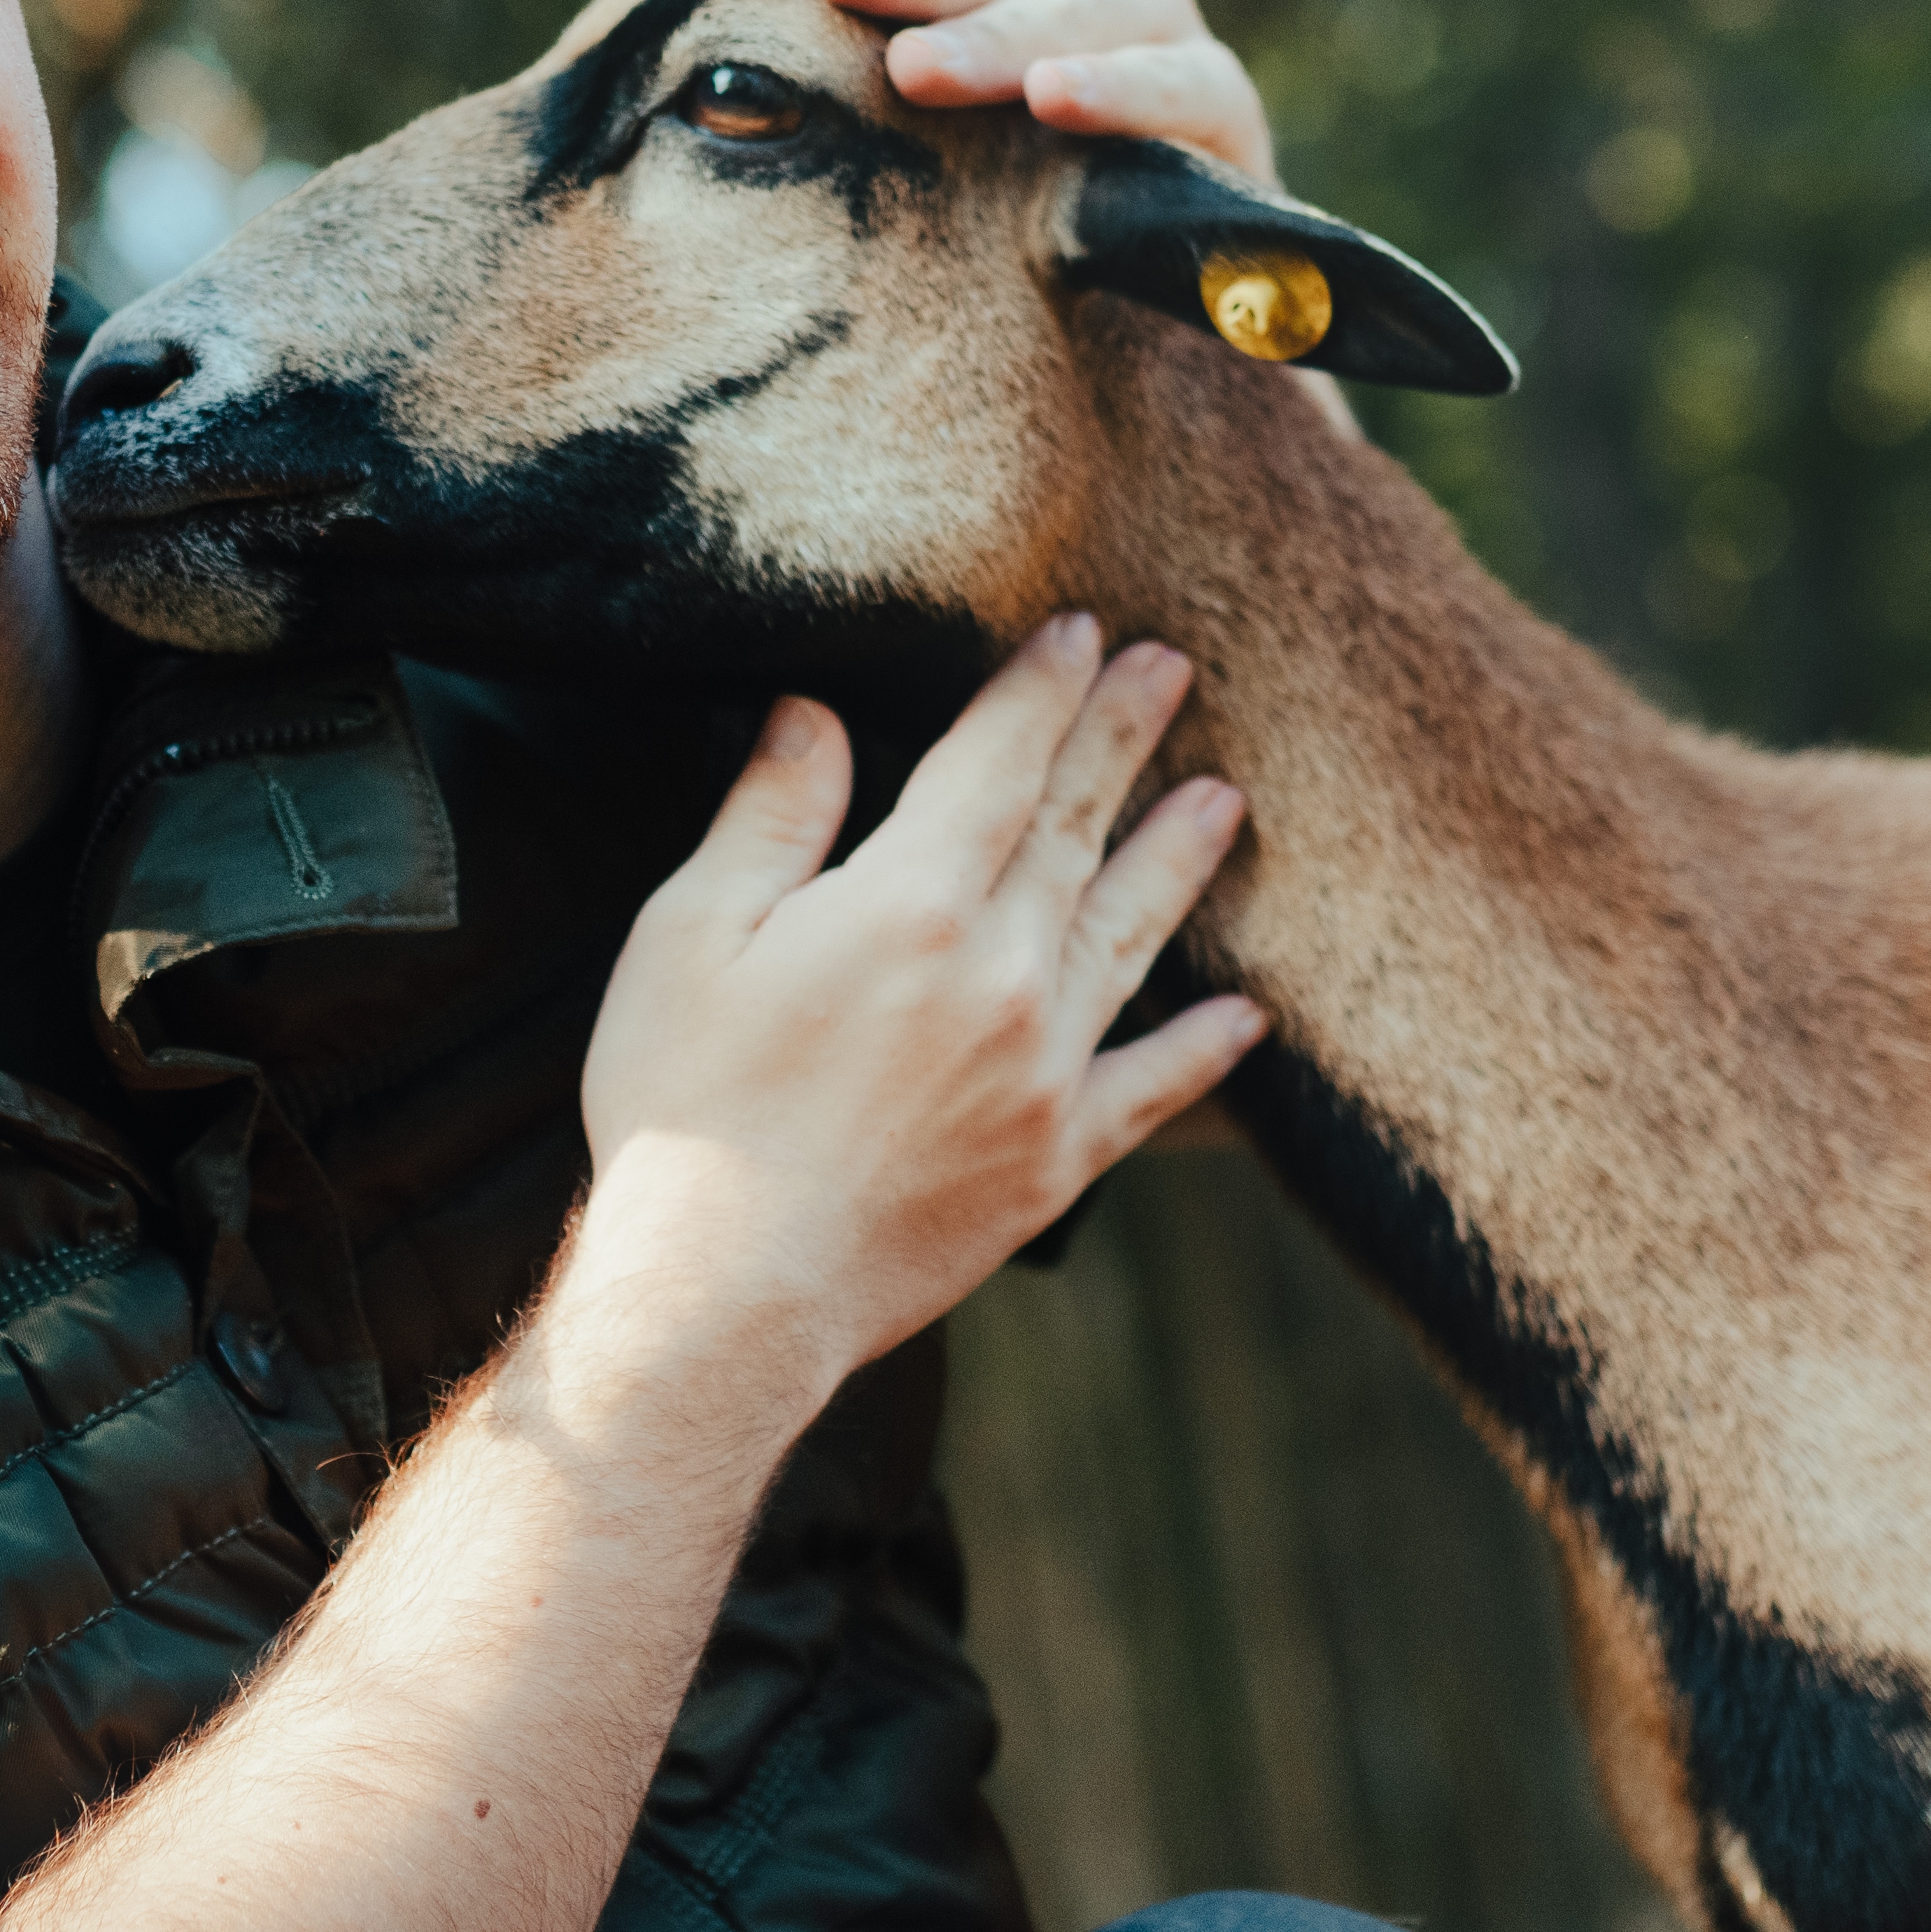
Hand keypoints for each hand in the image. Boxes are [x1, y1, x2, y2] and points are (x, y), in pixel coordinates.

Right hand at [556, 617, 1260, 1428]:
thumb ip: (770, 818)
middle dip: (1123, 740)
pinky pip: (1149, 1090)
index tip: (1079, 632)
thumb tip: (815, 714)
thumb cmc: (685, 1110)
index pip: (996, 764)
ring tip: (1225, 802)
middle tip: (1172, 669)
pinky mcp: (1055, 1163)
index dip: (1038, 691)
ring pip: (1130, 939)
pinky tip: (1245, 1016)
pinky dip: (1200, 1050)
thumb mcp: (689, 937)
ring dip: (1178, 862)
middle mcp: (1001, 977)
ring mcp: (1043, 1073)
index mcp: (909, 907)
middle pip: (1076, 830)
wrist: (726, 1299)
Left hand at [709, 0, 1279, 187]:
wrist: (1131, 345)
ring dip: (1005, 25)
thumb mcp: (887, 148)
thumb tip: (668, 82)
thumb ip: (817, 92)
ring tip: (921, 68)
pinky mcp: (1228, 117)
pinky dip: (1129, 85)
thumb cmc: (970, 224)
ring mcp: (1160, 32)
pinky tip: (1058, 104)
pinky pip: (1193, 82)